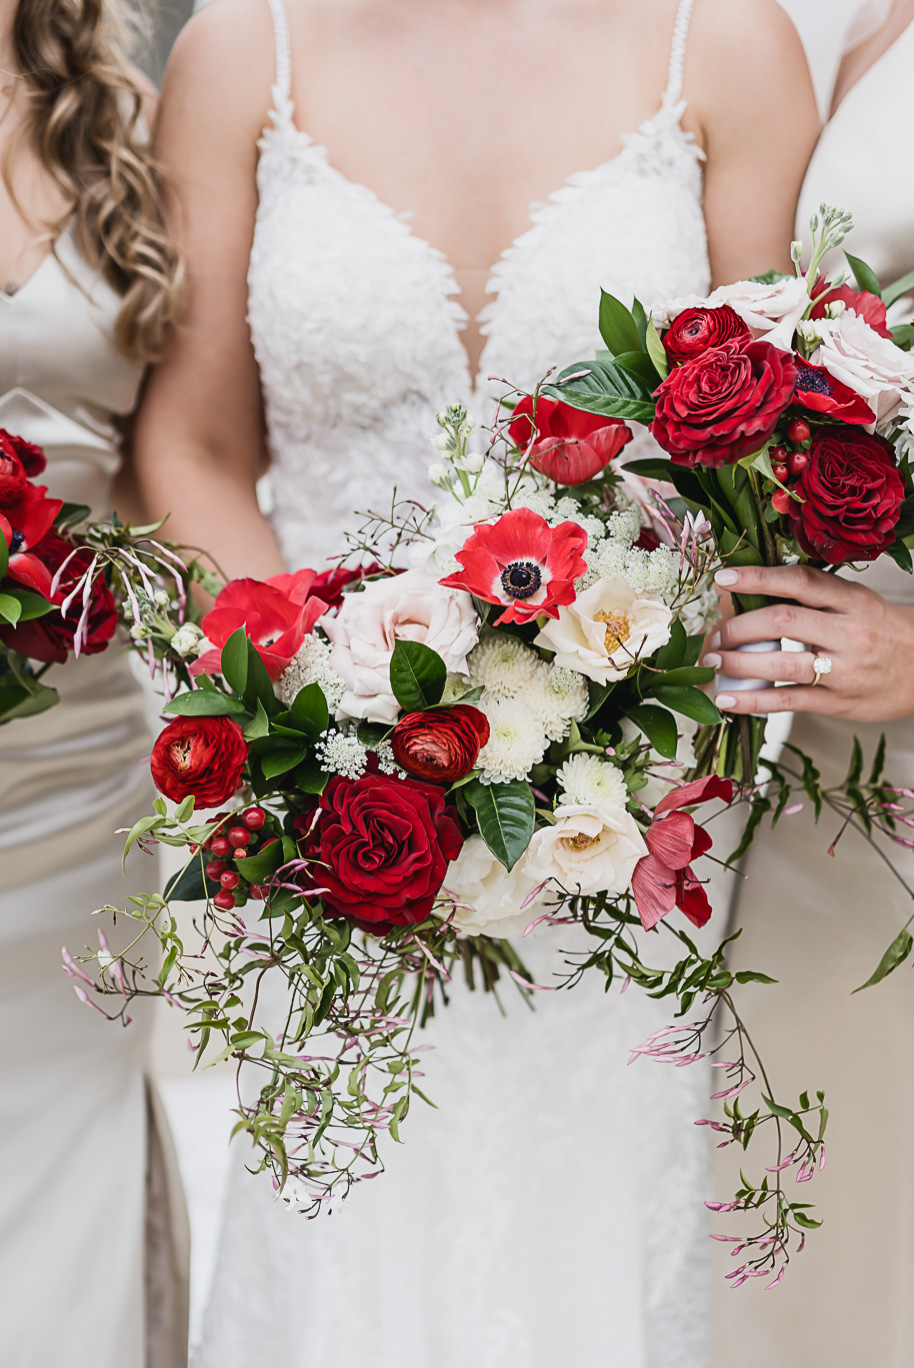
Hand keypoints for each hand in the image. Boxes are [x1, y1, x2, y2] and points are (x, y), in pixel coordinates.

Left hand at [701, 564, 913, 720]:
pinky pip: (788, 700)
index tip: (724, 579)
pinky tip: (726, 700)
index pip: (800, 581)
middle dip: (738, 627)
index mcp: (852, 600)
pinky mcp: (837, 701)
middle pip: (782, 620)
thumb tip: (753, 588)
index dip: (758, 577)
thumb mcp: (856, 602)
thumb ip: (813, 595)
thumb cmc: (881, 631)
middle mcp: (848, 631)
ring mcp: (843, 669)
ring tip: (713, 663)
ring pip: (781, 663)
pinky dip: (752, 701)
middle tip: (714, 635)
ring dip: (737, 663)